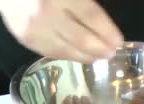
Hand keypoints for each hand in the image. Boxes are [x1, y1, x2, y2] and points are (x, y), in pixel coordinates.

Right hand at [0, 0, 123, 61]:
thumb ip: (82, 2)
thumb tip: (102, 25)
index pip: (90, 16)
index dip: (107, 31)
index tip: (119, 41)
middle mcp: (46, 12)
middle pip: (81, 37)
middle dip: (100, 48)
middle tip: (111, 54)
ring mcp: (34, 27)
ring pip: (66, 49)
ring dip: (86, 56)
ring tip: (98, 58)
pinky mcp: (25, 38)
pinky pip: (51, 52)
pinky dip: (68, 55)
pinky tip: (79, 56)